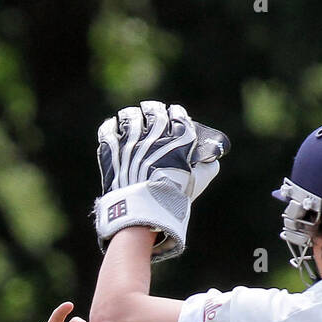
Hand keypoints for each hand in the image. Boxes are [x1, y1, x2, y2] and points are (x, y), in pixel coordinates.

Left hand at [93, 101, 228, 262]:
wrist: (144, 211)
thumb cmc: (173, 197)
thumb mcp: (198, 182)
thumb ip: (209, 167)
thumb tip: (212, 158)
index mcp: (177, 139)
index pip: (178, 115)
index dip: (176, 114)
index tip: (174, 115)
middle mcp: (154, 134)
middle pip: (154, 111)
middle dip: (154, 111)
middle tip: (152, 113)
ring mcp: (131, 139)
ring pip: (131, 116)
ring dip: (133, 116)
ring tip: (132, 118)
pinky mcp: (112, 148)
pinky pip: (109, 129)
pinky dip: (111, 127)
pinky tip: (113, 128)